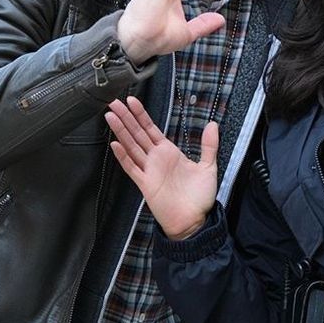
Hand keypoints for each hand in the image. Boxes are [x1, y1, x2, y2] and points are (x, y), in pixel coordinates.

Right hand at [105, 96, 218, 239]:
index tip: (131, 101)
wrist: (194, 220)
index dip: (141, 115)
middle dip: (126, 117)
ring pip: (131, 146)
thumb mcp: (208, 166)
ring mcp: (149, 170)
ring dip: (121, 131)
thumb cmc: (199, 197)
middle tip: (113, 102)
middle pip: (137, 134)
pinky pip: (132, 167)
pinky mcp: (146, 184)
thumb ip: (209, 145)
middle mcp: (156, 159)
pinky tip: (115, 144)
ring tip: (110, 116)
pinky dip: (123, 156)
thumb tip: (213, 124)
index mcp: (169, 152)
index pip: (151, 129)